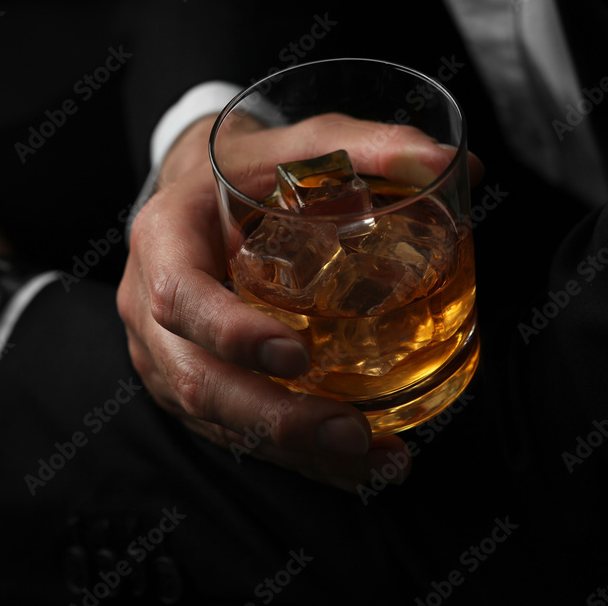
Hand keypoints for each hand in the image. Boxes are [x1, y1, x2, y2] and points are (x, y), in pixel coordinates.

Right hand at [117, 112, 481, 490]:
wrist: (203, 191)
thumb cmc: (250, 166)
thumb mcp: (301, 141)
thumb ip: (370, 146)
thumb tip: (456, 167)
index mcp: (165, 238)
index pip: (182, 297)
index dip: (231, 333)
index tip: (297, 354)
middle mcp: (151, 304)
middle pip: (196, 380)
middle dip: (275, 419)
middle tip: (353, 432)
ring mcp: (166, 353)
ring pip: (218, 420)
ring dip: (296, 451)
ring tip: (376, 459)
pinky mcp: (191, 383)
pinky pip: (235, 430)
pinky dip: (296, 455)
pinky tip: (356, 467)